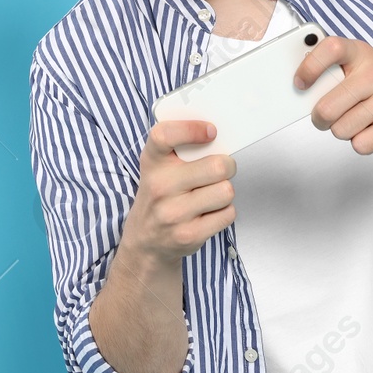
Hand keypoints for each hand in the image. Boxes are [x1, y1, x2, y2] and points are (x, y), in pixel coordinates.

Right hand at [123, 120, 237, 265]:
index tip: (210, 132)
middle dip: (227, 167)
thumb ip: (181, 150)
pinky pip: (228, 213)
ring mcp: (174, 213)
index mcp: (152, 163)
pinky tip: (209, 213)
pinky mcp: (189, 235)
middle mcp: (160, 187)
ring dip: (224, 192)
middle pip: (217, 166)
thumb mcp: (158, 169)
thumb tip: (217, 135)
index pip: (165, 135)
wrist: (144, 243)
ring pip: (226, 191)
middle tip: (221, 170)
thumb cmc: (159, 198)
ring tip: (210, 195)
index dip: (192, 128)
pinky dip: (224, 212)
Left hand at [292, 35, 372, 154]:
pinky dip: (360, 142)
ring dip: (343, 130)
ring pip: (341, 129)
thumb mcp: (361, 65)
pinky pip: (361, 144)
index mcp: (361, 53)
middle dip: (320, 117)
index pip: (329, 49)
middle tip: (327, 115)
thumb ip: (333, 71)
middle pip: (328, 107)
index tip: (300, 83)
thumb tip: (299, 89)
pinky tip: (371, 129)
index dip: (309, 68)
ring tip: (357, 119)